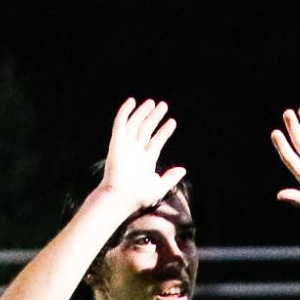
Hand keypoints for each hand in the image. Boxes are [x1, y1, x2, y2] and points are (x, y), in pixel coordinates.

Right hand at [99, 98, 186, 213]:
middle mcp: (136, 151)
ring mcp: (126, 146)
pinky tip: (132, 102)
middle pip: (146, 129)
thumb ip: (171, 178)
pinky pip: (120, 123)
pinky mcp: (116, 142)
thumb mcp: (160, 187)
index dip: (164, 131)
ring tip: (153, 103)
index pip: (156, 141)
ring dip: (143, 113)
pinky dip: (125, 112)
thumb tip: (183, 170)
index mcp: (146, 161)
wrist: (121, 197)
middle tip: (163, 105)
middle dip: (154, 118)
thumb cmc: (138, 197)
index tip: (172, 122)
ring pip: (135, 124)